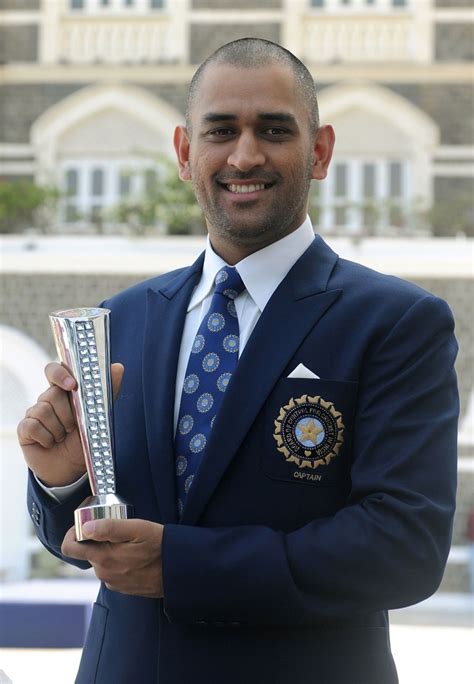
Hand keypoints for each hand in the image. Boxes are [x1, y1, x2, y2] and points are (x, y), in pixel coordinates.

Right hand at [17, 361, 123, 486]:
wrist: (70, 468)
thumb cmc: (84, 440)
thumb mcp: (99, 417)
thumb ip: (108, 392)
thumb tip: (118, 367)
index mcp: (65, 392)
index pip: (56, 370)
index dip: (61, 374)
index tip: (72, 385)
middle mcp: (48, 399)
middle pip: (52, 393)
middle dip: (67, 413)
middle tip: (73, 427)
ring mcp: (35, 412)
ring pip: (43, 410)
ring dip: (58, 429)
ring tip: (62, 437)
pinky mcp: (25, 428)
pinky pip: (32, 426)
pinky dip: (45, 438)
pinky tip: (50, 443)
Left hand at [62, 519, 163, 597]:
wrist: (179, 572)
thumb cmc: (161, 546)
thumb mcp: (138, 529)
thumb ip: (110, 528)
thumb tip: (85, 528)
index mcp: (104, 558)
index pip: (70, 548)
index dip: (74, 533)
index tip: (86, 524)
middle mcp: (104, 573)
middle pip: (87, 552)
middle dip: (97, 539)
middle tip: (118, 529)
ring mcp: (113, 582)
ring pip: (101, 560)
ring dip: (109, 549)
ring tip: (130, 541)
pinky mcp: (122, 587)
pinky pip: (112, 569)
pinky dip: (118, 560)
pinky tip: (135, 554)